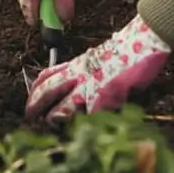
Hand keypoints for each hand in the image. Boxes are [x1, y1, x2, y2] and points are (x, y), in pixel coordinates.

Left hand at [25, 15, 170, 121]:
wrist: (144, 39)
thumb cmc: (128, 49)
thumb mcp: (100, 56)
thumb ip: (89, 69)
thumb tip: (82, 80)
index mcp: (79, 65)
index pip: (49, 75)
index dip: (37, 87)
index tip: (31, 96)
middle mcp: (81, 75)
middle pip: (49, 90)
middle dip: (35, 104)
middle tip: (29, 115)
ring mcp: (92, 86)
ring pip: (65, 107)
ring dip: (56, 118)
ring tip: (51, 125)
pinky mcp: (107, 95)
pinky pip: (93, 115)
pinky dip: (88, 125)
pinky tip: (84, 133)